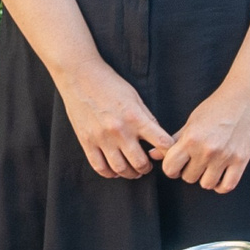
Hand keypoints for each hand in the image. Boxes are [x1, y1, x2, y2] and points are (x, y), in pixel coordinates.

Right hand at [53, 60, 171, 179]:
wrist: (79, 76)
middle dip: (147, 168)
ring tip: (133, 170)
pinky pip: (99, 167)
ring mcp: (101, 138)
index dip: (169, 152)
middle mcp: (120, 130)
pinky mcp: (86, 141)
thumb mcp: (135, 97)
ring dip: (130, 173)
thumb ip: (147, 118)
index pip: (161, 143)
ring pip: (120, 169)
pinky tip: (114, 170)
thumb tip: (159, 139)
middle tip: (147, 165)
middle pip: (140, 163)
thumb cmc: (110, 84)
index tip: (168, 154)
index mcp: (135, 117)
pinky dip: (110, 173)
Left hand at [153, 81, 249, 193]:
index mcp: (191, 139)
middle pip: (188, 178)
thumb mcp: (192, 121)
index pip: (170, 168)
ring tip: (209, 167)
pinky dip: (221, 185)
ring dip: (206, 178)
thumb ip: (173, 140)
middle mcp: (206, 150)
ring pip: (206, 184)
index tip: (178, 164)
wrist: (246, 97)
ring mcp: (224, 157)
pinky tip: (220, 175)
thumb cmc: (216, 107)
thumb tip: (153, 154)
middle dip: (189, 171)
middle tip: (196, 161)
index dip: (171, 168)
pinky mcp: (241, 161)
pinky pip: (227, 186)